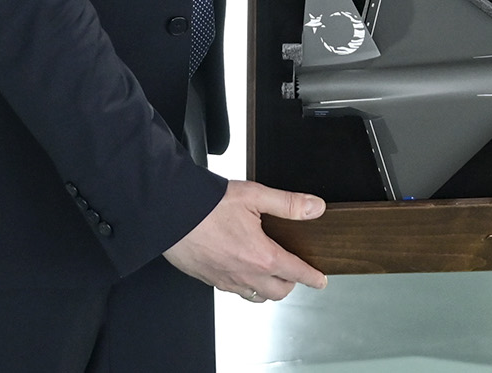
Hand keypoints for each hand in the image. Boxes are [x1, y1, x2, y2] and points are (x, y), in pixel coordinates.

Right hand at [164, 179, 326, 300]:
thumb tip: (315, 207)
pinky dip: (246, 287)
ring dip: (269, 288)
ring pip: (257, 296)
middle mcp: (245, 274)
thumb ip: (288, 203)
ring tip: (271, 274)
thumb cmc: (208, 205)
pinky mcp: (210, 280)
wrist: (171, 214)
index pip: (296, 273)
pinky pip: (235, 292)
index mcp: (261, 256)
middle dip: (292, 284)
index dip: (312, 277)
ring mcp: (226, 281)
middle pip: (279, 292)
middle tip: (295, 272)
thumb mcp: (255, 196)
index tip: (320, 281)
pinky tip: (243, 271)